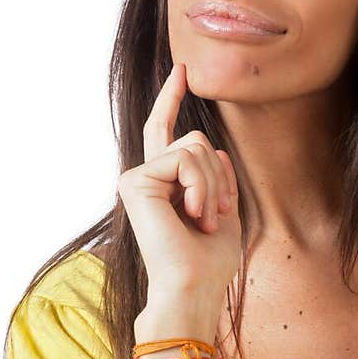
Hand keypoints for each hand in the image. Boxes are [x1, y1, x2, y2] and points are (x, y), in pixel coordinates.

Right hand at [117, 62, 240, 299]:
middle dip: (220, 175)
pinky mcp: (134, 182)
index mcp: (165, 186)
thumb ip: (215, 175)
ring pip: (193, 147)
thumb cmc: (209, 263)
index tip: (182, 69)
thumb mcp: (224, 210)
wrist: (192, 288)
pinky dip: (201, 187)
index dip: (171, 100)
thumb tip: (208, 146)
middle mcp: (146, 179)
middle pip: (196, 140)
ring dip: (213, 186)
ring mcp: (137, 179)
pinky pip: (184, 159)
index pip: (167, 134)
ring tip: (204, 219)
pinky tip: (193, 214)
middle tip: (215, 215)